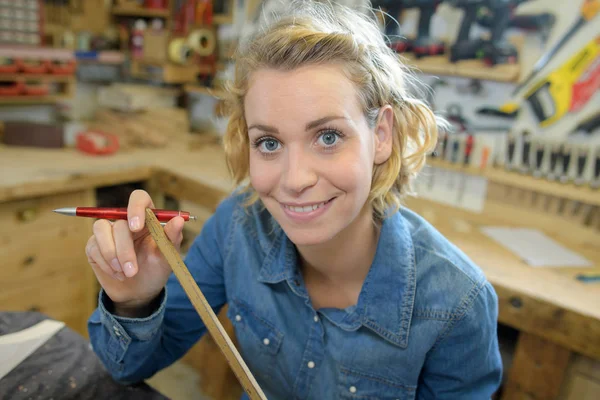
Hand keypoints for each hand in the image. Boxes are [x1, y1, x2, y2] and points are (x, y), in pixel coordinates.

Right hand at [85, 190, 184, 314]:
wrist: (140, 291)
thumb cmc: (156, 269)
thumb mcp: (167, 255)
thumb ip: (172, 237)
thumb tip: (179, 220)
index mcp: (147, 217)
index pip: (139, 198)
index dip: (136, 208)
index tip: (136, 227)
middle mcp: (126, 221)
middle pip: (120, 222)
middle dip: (125, 249)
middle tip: (132, 271)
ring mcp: (109, 231)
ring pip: (101, 229)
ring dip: (112, 255)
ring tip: (126, 274)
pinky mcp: (94, 245)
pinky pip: (94, 247)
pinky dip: (106, 264)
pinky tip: (118, 275)